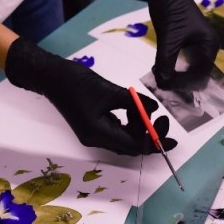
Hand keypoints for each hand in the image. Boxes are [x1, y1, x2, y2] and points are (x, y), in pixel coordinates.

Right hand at [4, 38, 176, 155]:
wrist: (51, 76)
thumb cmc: (76, 82)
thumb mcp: (110, 91)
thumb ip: (134, 102)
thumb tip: (154, 110)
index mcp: (99, 134)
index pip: (134, 146)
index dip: (155, 144)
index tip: (172, 140)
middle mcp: (96, 139)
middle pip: (131, 145)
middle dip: (149, 134)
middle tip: (161, 118)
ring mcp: (94, 134)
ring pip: (125, 137)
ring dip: (139, 125)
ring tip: (142, 107)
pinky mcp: (93, 126)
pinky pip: (117, 130)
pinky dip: (129, 122)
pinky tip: (133, 108)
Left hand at [138, 0, 219, 92]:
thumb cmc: (172, 7)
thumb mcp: (169, 38)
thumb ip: (166, 62)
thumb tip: (162, 83)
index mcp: (210, 45)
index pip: (201, 74)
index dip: (186, 83)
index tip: (168, 89)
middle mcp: (205, 47)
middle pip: (195, 73)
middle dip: (180, 82)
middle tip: (163, 89)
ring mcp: (194, 45)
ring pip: (185, 68)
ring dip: (173, 75)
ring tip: (159, 82)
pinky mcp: (182, 42)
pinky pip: (178, 60)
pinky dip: (169, 67)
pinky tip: (158, 72)